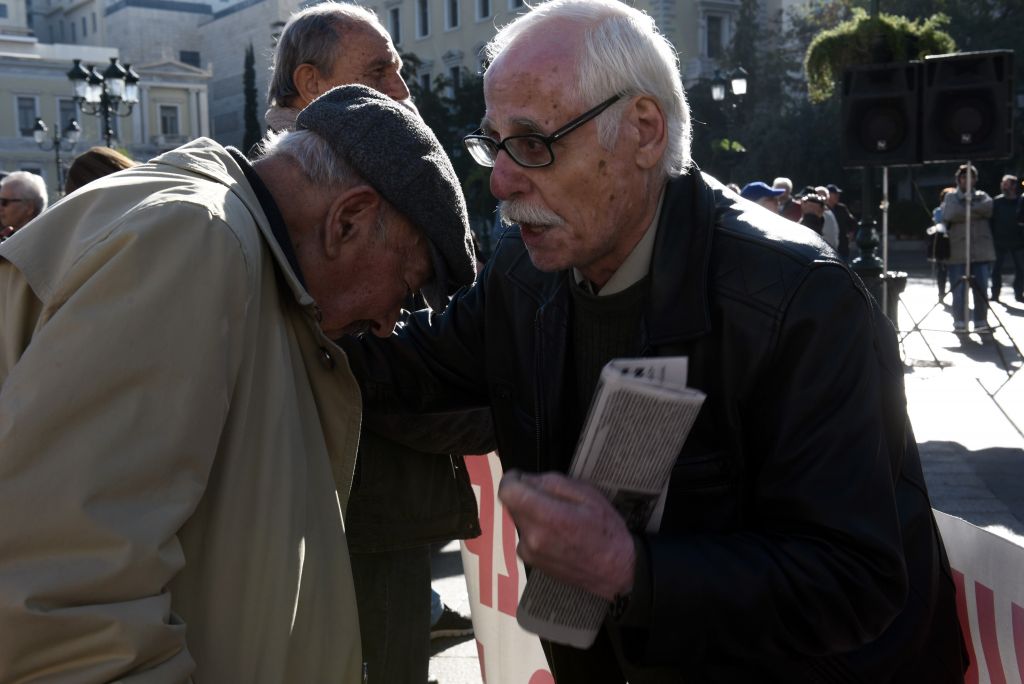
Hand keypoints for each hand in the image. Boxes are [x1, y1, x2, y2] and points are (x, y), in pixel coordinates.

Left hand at [498, 470, 635, 600]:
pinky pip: (526, 536)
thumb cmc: (606, 530)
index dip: (512, 479)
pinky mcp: (532, 562)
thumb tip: (526, 479)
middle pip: (513, 504)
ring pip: (520, 520)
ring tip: (560, 520)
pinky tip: (558, 535)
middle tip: (553, 498)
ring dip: (532, 514)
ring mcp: (530, 552)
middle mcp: (532, 537)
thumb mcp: (587, 494)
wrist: (616, 570)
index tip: (521, 476)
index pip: (507, 492)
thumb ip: (552, 482)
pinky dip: (536, 530)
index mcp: (546, 517)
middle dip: (527, 495)